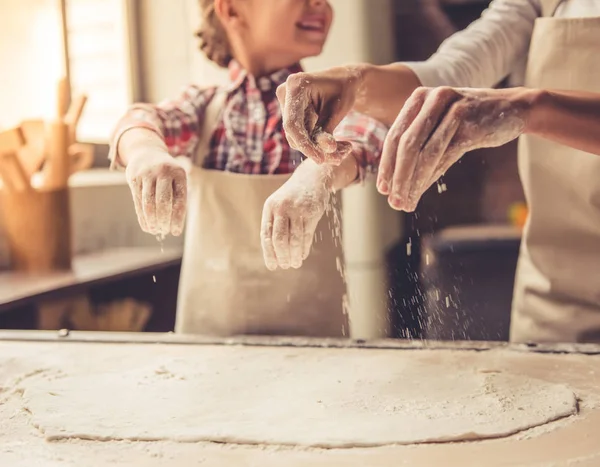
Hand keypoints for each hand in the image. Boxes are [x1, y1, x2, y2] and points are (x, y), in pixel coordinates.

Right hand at [125, 151, 186, 235]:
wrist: (146, 152)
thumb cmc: (166, 173)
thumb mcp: (176, 179)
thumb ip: (177, 197)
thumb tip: (174, 224)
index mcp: (179, 173)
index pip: (179, 200)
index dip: (177, 218)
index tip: (176, 232)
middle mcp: (163, 172)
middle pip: (163, 202)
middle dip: (164, 220)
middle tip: (165, 231)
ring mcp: (147, 174)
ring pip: (148, 202)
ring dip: (152, 220)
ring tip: (155, 230)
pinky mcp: (134, 178)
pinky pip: (138, 201)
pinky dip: (142, 217)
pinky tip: (146, 226)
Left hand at [261, 162, 331, 269]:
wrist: (312, 178)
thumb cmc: (293, 198)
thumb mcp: (279, 206)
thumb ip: (275, 226)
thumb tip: (273, 254)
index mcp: (270, 207)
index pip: (266, 235)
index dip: (269, 253)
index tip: (272, 266)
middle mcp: (282, 208)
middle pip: (279, 238)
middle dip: (281, 256)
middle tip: (285, 266)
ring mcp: (297, 209)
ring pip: (294, 239)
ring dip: (294, 255)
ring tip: (295, 264)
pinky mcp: (312, 212)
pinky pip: (307, 235)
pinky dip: (304, 248)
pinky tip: (303, 255)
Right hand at [277, 67, 360, 163]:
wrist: (343, 80)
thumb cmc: (343, 90)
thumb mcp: (338, 109)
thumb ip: (328, 129)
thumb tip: (327, 150)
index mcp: (295, 85)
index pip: (292, 124)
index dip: (305, 145)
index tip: (321, 159)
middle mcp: (285, 94)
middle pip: (293, 133)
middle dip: (315, 148)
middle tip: (339, 158)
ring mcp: (285, 104)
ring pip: (297, 138)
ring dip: (319, 148)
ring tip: (344, 150)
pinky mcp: (290, 114)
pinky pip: (301, 135)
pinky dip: (318, 143)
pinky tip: (338, 146)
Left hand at [377, 87, 531, 211]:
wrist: (515, 107)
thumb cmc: (472, 120)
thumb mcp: (441, 127)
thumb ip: (419, 146)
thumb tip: (396, 183)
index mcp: (419, 97)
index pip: (395, 135)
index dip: (386, 164)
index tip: (383, 188)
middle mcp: (433, 99)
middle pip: (406, 145)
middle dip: (396, 176)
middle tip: (392, 201)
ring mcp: (451, 109)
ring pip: (423, 153)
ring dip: (411, 182)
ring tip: (405, 203)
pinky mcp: (469, 123)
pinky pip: (443, 156)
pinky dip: (429, 178)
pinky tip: (421, 193)